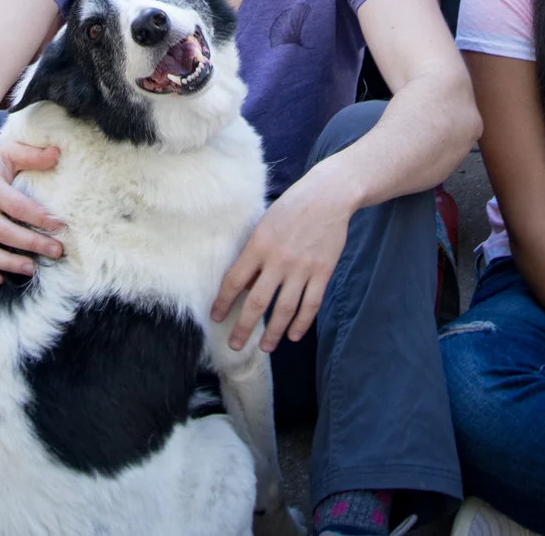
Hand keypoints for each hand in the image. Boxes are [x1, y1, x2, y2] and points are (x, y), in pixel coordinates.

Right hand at [0, 139, 63, 283]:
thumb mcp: (10, 152)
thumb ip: (33, 155)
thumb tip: (57, 154)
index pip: (15, 205)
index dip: (38, 217)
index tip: (59, 225)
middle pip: (3, 232)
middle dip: (32, 243)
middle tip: (56, 250)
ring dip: (8, 264)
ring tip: (33, 268)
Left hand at [212, 172, 353, 352]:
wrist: (328, 196)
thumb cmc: (291, 208)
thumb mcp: (265, 224)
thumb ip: (255, 254)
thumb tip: (246, 286)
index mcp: (259, 245)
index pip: (234, 280)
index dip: (223, 302)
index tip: (216, 317)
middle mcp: (278, 260)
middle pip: (257, 302)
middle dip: (244, 328)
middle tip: (236, 346)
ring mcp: (302, 268)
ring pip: (284, 310)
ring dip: (273, 333)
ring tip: (265, 347)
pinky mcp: (323, 272)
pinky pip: (310, 304)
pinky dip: (301, 323)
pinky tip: (293, 335)